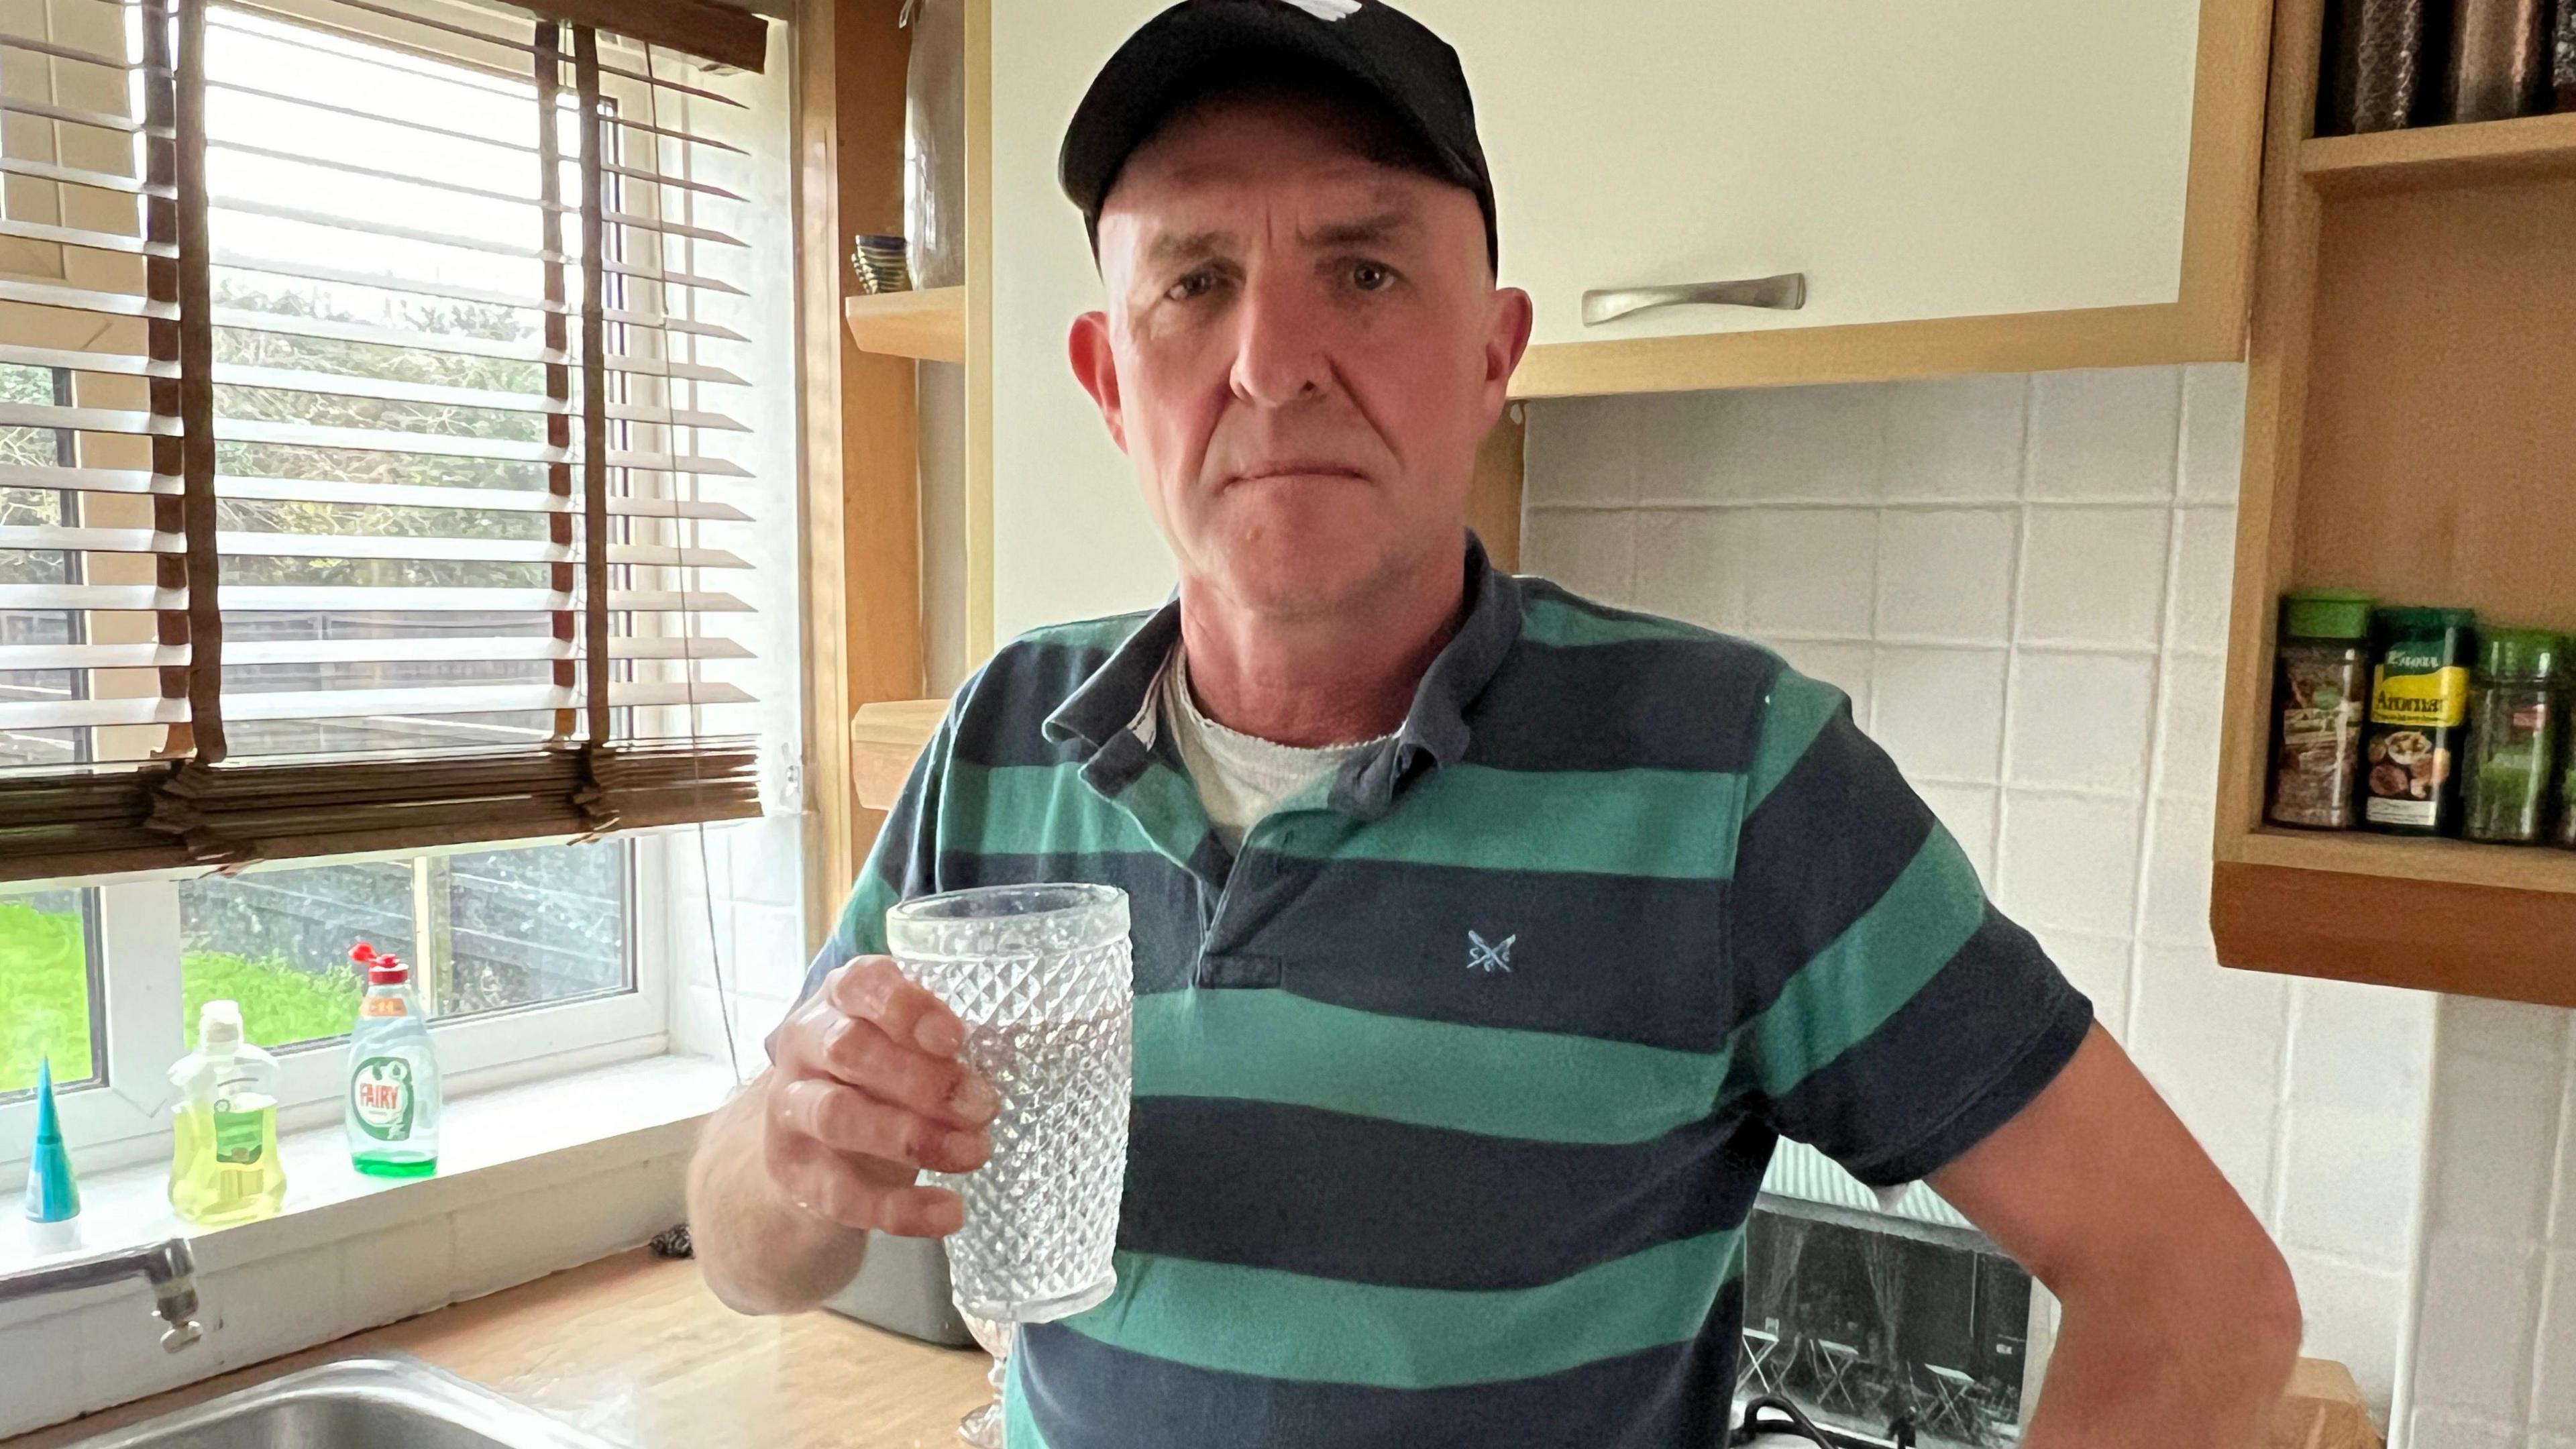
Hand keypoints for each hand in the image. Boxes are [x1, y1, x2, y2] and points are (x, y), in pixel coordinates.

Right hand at [761, 955, 996, 1237]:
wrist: (813, 1151)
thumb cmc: (879, 1080)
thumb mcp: (905, 1048)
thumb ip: (940, 1046)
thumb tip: (998, 1061)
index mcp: (839, 1000)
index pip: (860, 984)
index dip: (907, 1008)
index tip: (955, 1039)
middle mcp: (805, 1047)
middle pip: (849, 1049)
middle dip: (922, 1079)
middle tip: (984, 1105)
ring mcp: (791, 1111)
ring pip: (837, 1117)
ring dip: (911, 1137)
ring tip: (974, 1152)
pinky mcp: (795, 1175)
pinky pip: (843, 1194)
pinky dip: (900, 1208)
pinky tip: (950, 1211)